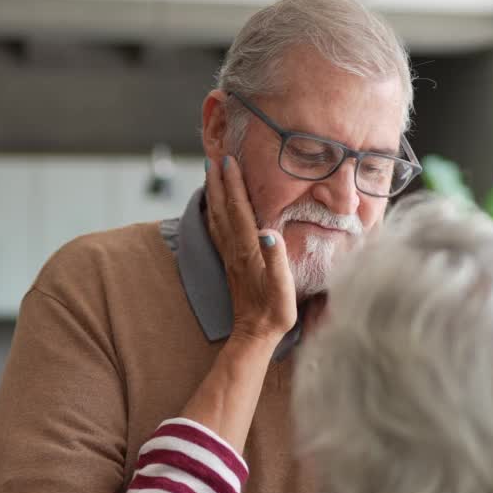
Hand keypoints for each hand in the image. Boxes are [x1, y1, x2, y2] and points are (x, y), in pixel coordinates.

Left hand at [205, 155, 296, 344]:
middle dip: (217, 181)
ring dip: (213, 194)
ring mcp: (230, 257)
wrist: (254, 337)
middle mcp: (235, 250)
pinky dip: (214, 213)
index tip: (228, 160)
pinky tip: (214, 207)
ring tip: (210, 174)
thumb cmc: (274, 314)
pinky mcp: (230, 265)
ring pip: (217, 218)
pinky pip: (218, 231)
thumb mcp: (282, 289)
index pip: (239, 210)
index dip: (233, 184)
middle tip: (213, 156)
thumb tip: (269, 231)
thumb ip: (277, 260)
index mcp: (248, 251)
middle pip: (222, 209)